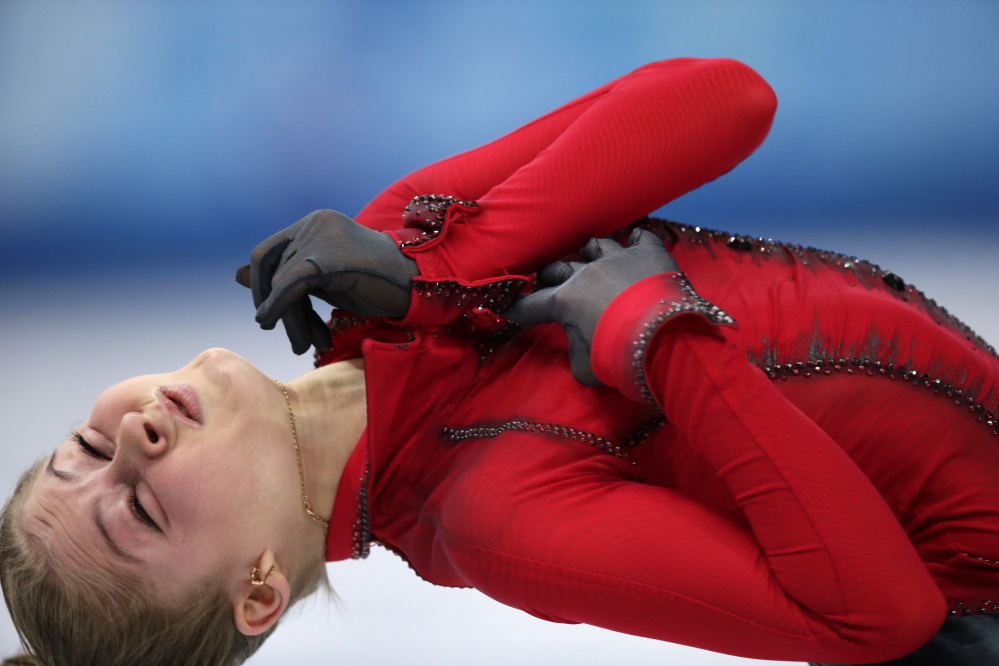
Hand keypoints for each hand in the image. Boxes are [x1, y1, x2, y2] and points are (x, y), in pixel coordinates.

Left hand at [236, 209, 418, 353]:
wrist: (416, 285)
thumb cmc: (375, 284)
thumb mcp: (322, 281)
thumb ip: (286, 275)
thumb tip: (237, 274)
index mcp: (314, 223)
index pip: (269, 253)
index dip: (262, 286)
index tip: (268, 316)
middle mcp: (314, 222)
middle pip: (274, 268)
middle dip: (275, 305)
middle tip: (286, 336)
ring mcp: (322, 235)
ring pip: (283, 280)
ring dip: (289, 318)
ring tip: (303, 344)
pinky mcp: (329, 256)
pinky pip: (292, 284)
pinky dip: (278, 306)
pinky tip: (269, 323)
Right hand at [505, 229, 678, 384]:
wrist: (663, 338)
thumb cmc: (619, 357)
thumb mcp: (585, 369)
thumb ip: (575, 353)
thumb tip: (578, 346)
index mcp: (565, 302)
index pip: (532, 305)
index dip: (517, 309)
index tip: (507, 308)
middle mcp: (587, 274)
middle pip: (559, 267)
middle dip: (550, 274)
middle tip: (548, 280)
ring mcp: (618, 259)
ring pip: (596, 246)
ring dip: (590, 252)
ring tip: (590, 256)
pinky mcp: (648, 254)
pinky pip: (640, 238)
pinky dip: (636, 241)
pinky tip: (636, 242)